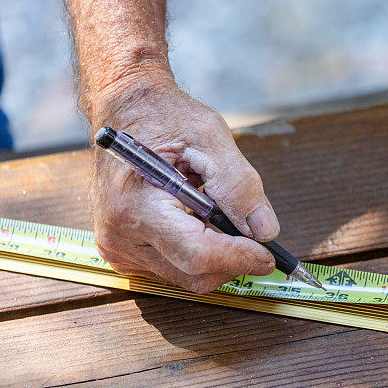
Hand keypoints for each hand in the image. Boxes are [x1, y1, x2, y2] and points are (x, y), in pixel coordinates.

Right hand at [88, 70, 278, 292]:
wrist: (124, 110)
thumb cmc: (163, 117)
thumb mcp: (210, 137)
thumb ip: (240, 186)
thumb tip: (265, 231)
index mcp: (136, 204)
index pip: (197, 253)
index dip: (240, 257)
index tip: (269, 254)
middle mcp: (120, 235)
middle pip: (195, 273)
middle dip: (233, 259)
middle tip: (253, 234)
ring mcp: (119, 248)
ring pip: (187, 277)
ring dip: (215, 254)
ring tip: (212, 212)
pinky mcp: (123, 253)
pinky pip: (173, 269)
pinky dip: (196, 253)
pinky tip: (193, 220)